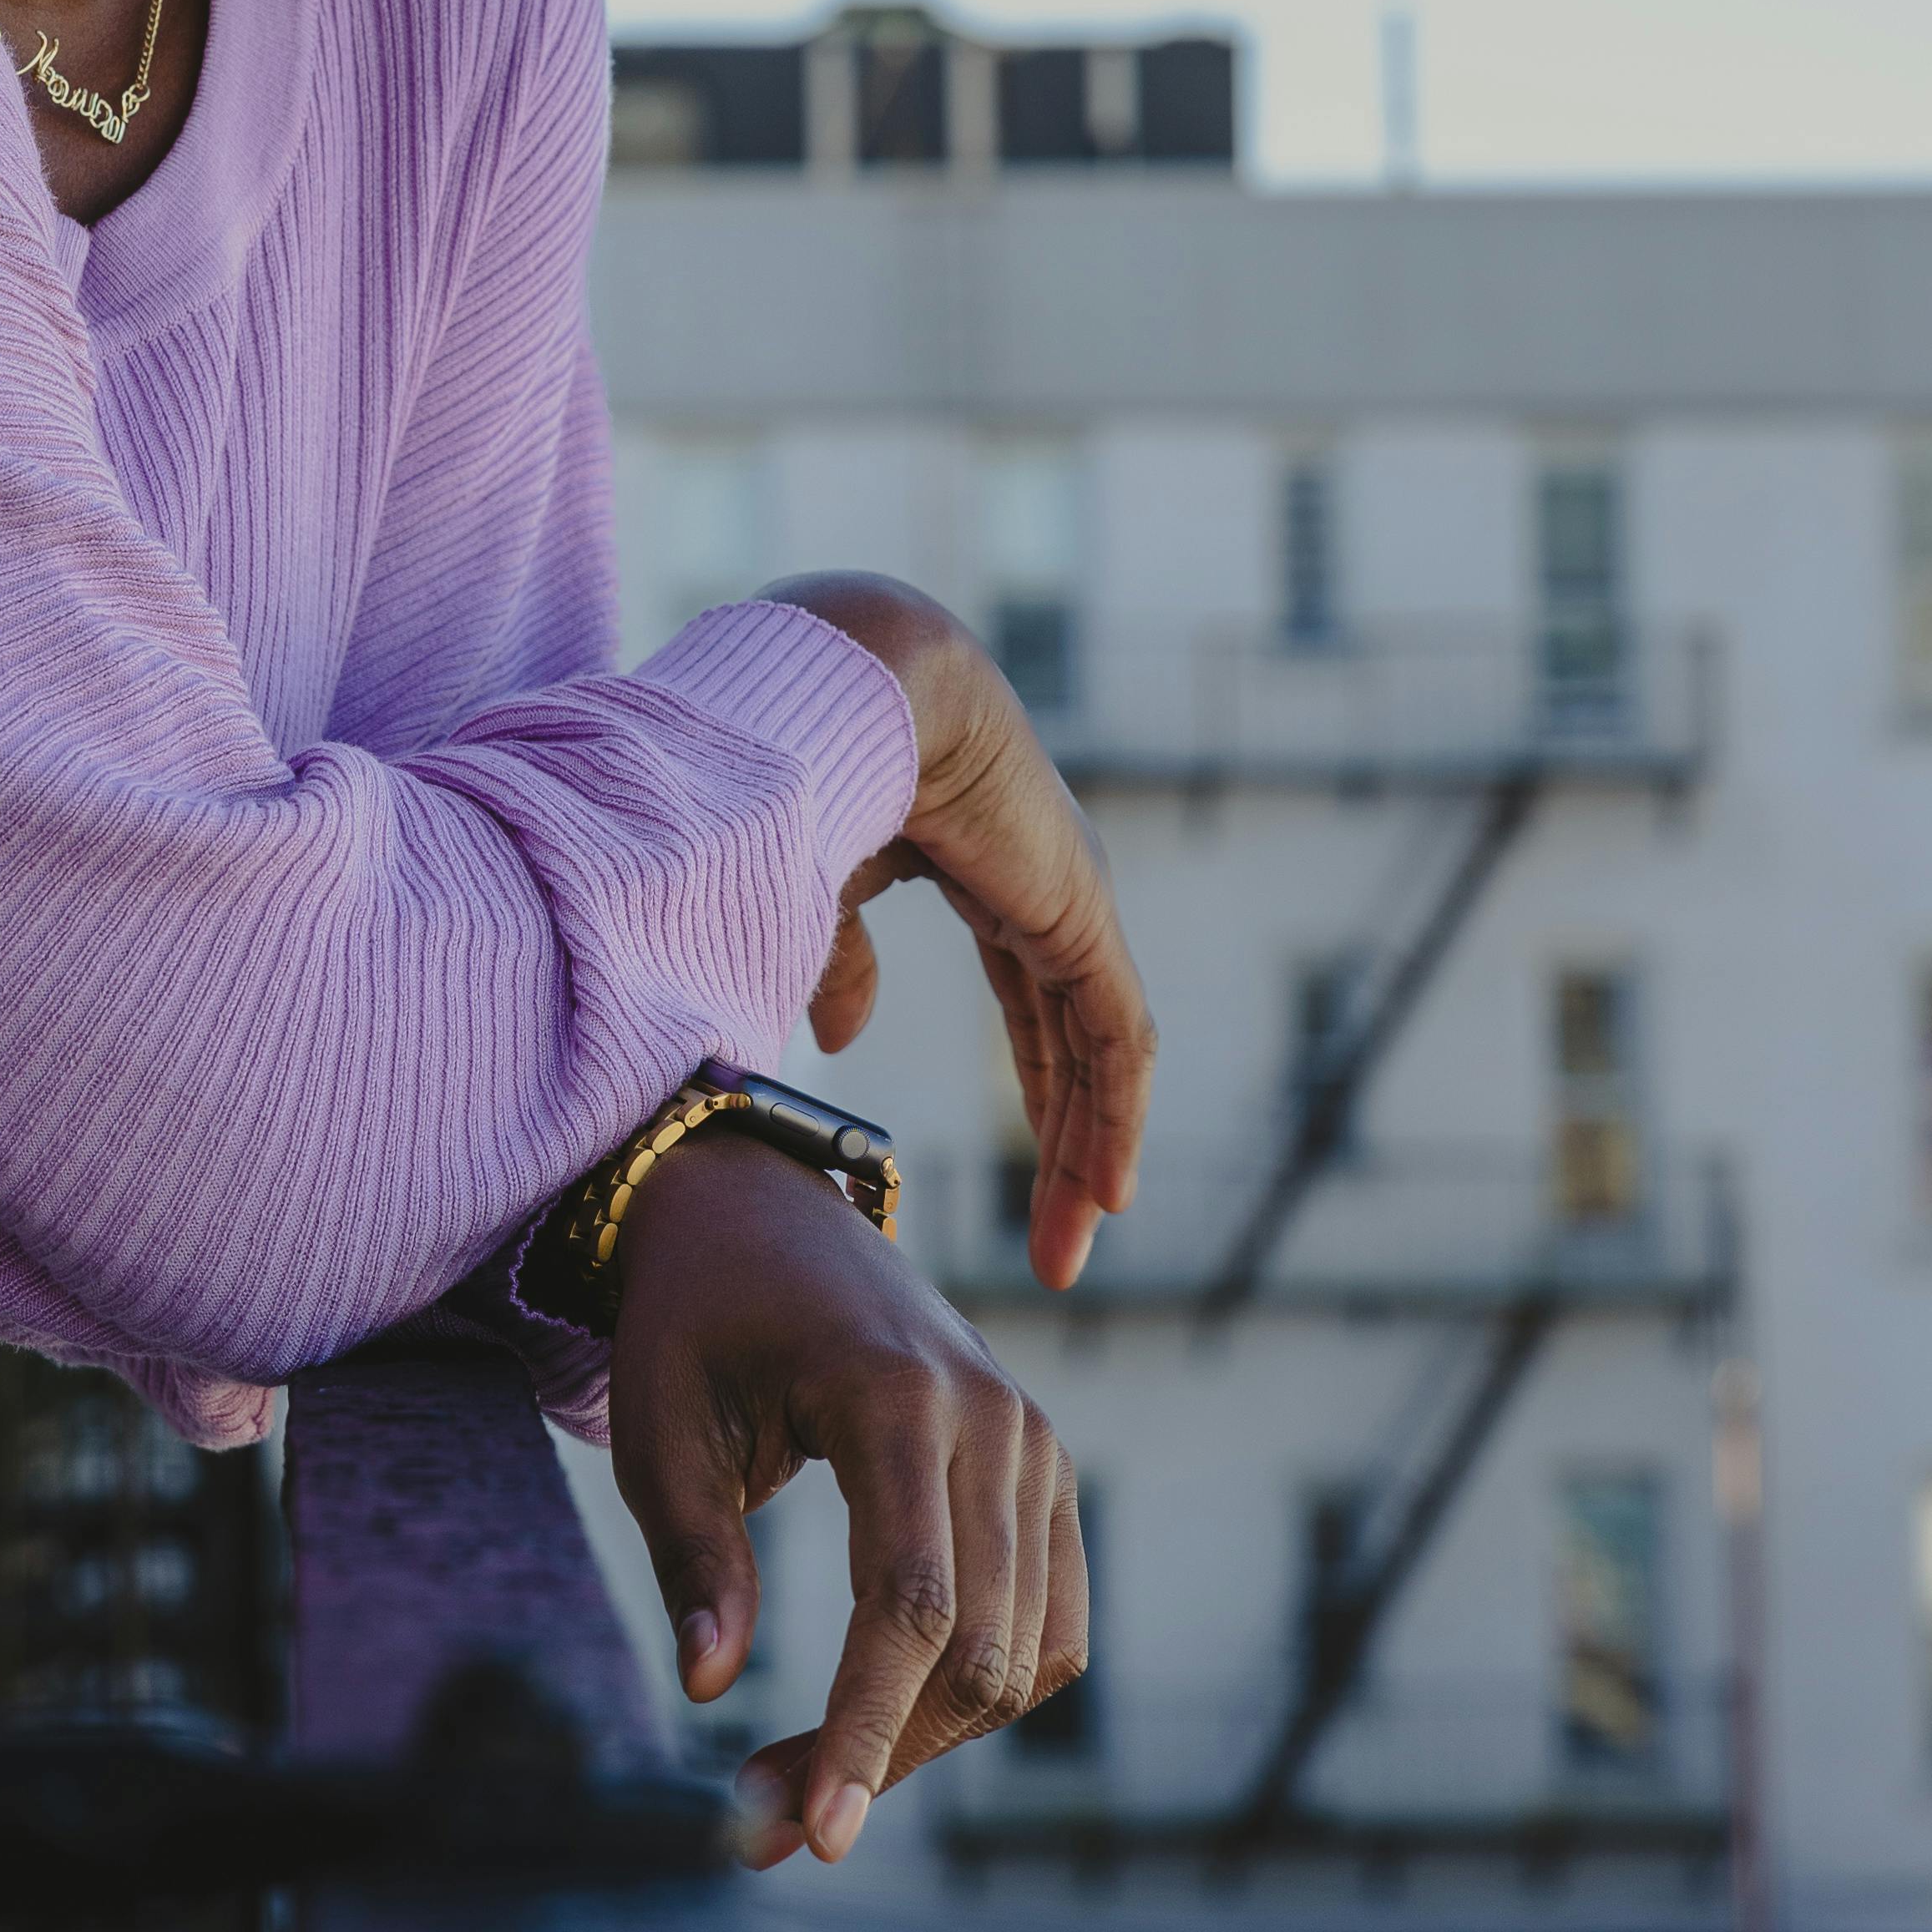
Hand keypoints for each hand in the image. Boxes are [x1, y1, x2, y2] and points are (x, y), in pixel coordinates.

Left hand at [608, 1124, 1085, 1865]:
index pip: (908, 1604)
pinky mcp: (1043, 1467)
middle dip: (879, 1755)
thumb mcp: (657, 1426)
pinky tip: (885, 1712)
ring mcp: (1033, 1438)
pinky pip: (1048, 1623)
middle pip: (974, 1648)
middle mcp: (991, 1415)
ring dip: (928, 1740)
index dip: (865, 1731)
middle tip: (761, 1820)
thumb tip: (710, 1687)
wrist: (760, 1211)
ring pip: (1023, 1653)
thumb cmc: (694, 1318)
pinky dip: (981, 1689)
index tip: (814, 1835)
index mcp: (896, 1391)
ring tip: (807, 1775)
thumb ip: (692, 1557)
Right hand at [773, 573, 1153, 1289]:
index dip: (1035, 1086)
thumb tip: (842, 1035)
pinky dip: (1112, 1116)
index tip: (1034, 1174)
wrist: (857, 685)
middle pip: (1068, 1039)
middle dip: (1063, 1142)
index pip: (1029, 999)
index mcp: (983, 863)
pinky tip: (1106, 1193)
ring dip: (1086, 1152)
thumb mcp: (817, 878)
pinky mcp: (1081, 914)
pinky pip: (1114, 1038)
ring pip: (1097, 1052)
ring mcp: (1070, 898)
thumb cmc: (817, 759)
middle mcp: (1043, 884)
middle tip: (1057, 1244)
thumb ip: (838, 955)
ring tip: (1073, 1246)